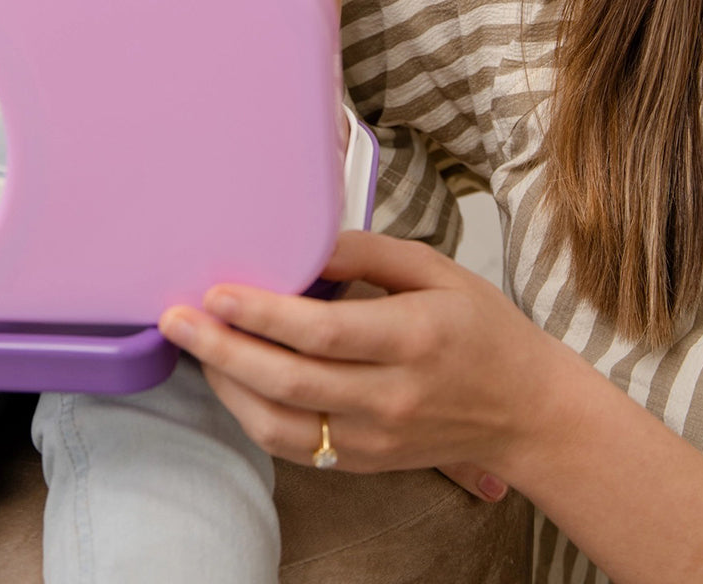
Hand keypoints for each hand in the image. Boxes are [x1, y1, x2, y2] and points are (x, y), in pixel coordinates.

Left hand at [159, 231, 570, 487]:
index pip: (322, 332)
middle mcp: (391, 395)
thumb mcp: (434, 269)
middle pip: (289, 381)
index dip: (261, 313)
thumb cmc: (482, 328)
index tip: (216, 290)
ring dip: (227, 385)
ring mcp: (375, 437)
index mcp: (413, 338)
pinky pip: (294, 446)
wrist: (527, 410)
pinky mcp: (364, 461)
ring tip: (194, 347)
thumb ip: (365, 251)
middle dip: (222, 350)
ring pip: (281, 423)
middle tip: (176, 319)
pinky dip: (252, 415)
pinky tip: (230, 380)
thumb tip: (300, 242)